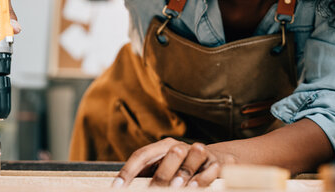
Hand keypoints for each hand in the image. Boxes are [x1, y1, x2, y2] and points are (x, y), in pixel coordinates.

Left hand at [114, 138, 237, 187]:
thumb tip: (124, 188)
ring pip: (194, 154)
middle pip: (171, 152)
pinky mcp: (216, 163)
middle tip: (154, 189)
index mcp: (161, 146)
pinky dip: (203, 179)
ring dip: (184, 172)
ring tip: (177, 187)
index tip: (118, 187)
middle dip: (163, 173)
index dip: (129, 171)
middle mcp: (180, 146)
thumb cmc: (178, 170)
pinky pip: (211, 169)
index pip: (142, 154)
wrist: (213, 162)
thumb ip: (147, 176)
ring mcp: (199, 153)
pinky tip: (194, 188)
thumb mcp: (161, 169)